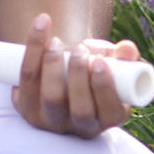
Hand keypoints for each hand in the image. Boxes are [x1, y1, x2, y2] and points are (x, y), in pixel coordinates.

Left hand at [10, 13, 137, 137]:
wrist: (60, 68)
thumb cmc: (91, 67)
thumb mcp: (110, 64)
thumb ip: (123, 57)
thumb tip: (127, 48)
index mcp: (107, 119)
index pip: (109, 114)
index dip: (104, 88)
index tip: (99, 61)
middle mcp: (79, 127)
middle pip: (80, 110)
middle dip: (80, 76)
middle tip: (79, 49)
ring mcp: (51, 121)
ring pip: (51, 98)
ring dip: (53, 65)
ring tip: (56, 42)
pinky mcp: (26, 107)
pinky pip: (26, 79)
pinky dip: (32, 48)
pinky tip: (41, 26)